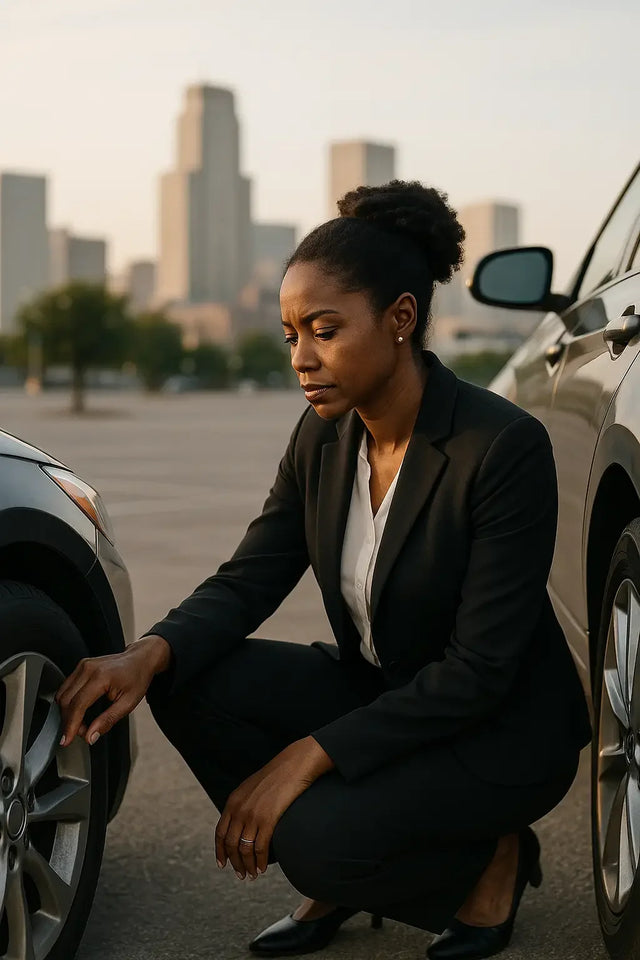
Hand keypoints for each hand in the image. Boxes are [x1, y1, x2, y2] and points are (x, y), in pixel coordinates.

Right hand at [55, 634, 171, 746]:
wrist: (140, 659)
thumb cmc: (137, 678)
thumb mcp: (129, 703)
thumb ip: (108, 720)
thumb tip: (90, 736)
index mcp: (101, 676)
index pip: (78, 705)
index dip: (70, 726)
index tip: (66, 740)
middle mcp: (88, 668)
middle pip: (66, 701)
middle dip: (69, 721)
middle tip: (83, 732)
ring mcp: (83, 666)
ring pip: (62, 695)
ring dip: (67, 713)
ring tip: (83, 723)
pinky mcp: (80, 666)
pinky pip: (66, 688)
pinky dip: (69, 703)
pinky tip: (79, 711)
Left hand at [215, 736, 333, 880]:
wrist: (294, 764)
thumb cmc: (277, 776)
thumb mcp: (252, 787)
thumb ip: (244, 803)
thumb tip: (242, 822)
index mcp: (233, 800)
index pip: (220, 832)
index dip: (220, 851)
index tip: (223, 864)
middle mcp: (239, 809)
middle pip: (230, 844)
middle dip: (235, 863)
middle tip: (241, 875)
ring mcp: (253, 814)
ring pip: (244, 849)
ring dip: (247, 865)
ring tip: (253, 874)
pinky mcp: (268, 819)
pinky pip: (260, 847)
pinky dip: (260, 861)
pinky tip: (263, 867)